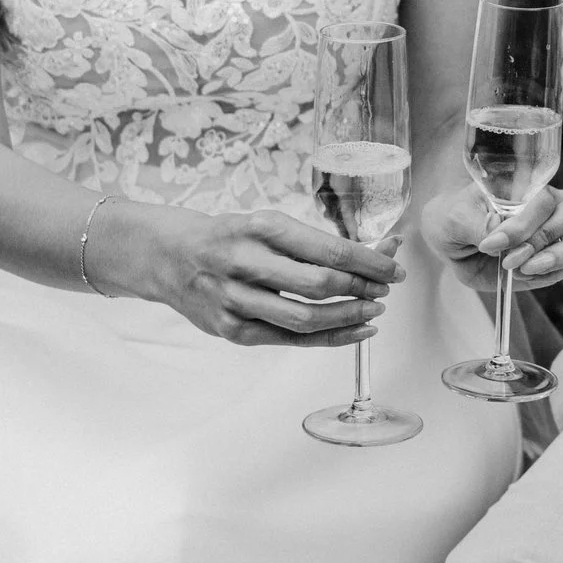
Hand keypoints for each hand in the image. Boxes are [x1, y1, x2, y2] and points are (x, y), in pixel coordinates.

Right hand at [109, 205, 401, 347]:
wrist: (168, 256)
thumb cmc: (229, 236)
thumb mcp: (267, 223)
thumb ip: (314, 242)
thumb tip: (378, 251)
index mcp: (261, 227)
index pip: (328, 249)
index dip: (369, 262)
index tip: (394, 266)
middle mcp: (246, 262)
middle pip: (321, 284)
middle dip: (363, 288)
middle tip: (386, 288)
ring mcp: (236, 300)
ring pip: (307, 318)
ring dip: (349, 316)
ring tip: (373, 310)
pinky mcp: (232, 330)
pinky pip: (290, 339)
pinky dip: (329, 338)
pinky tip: (353, 330)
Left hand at [420, 181, 562, 293]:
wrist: (450, 242)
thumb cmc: (453, 218)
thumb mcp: (453, 218)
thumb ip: (475, 224)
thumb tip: (498, 233)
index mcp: (527, 186)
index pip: (545, 199)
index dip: (522, 226)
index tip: (491, 244)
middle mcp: (549, 206)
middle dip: (548, 238)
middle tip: (514, 259)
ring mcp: (558, 234)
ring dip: (559, 258)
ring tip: (523, 270)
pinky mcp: (555, 262)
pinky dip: (553, 275)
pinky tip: (523, 276)